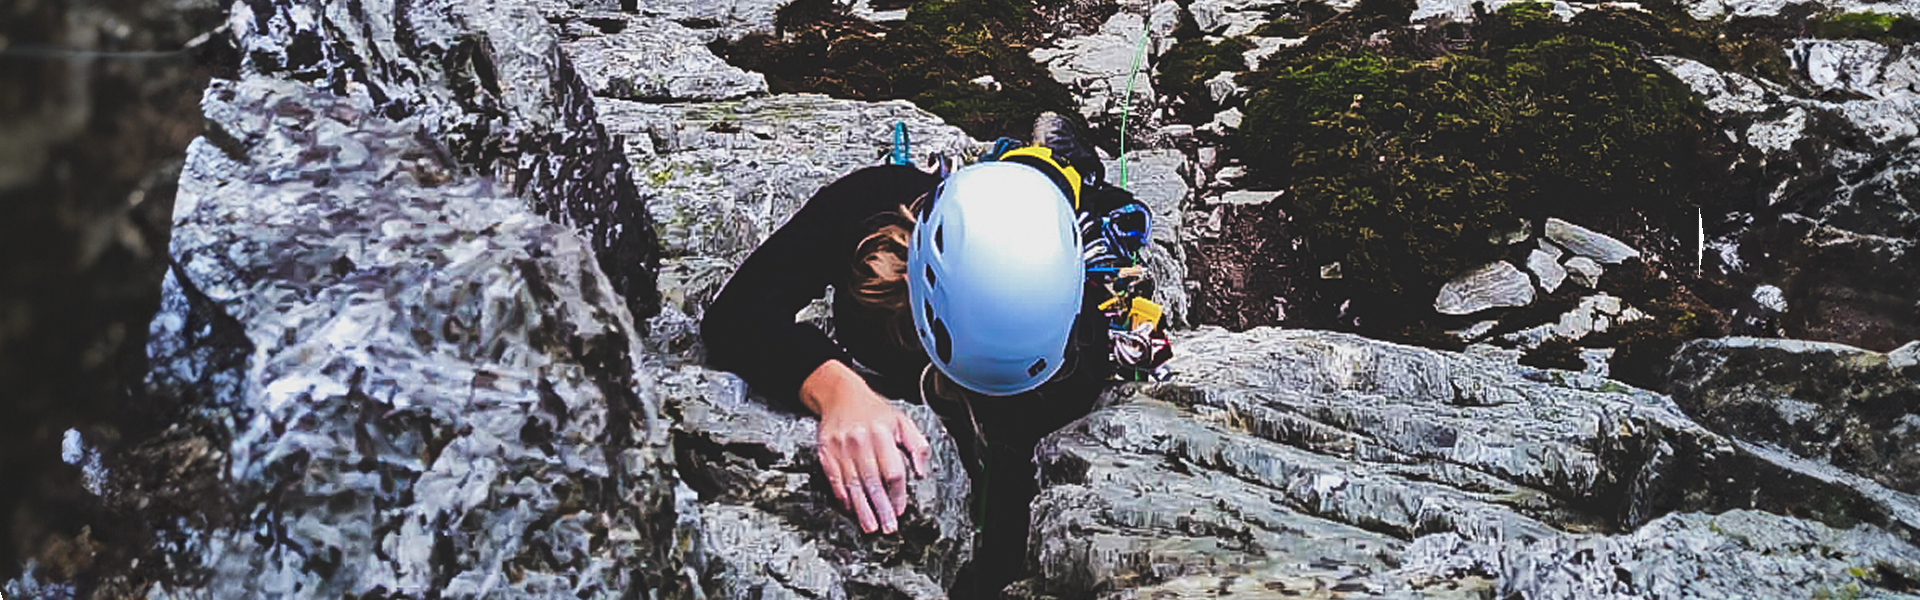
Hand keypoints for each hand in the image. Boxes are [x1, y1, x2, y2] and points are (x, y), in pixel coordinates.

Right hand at [800, 360, 932, 533]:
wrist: (841, 395)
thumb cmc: (874, 411)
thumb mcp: (902, 421)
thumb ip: (917, 445)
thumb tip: (921, 473)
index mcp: (882, 433)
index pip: (893, 471)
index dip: (898, 494)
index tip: (900, 510)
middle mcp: (861, 440)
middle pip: (873, 482)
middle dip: (881, 508)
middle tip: (887, 527)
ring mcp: (841, 446)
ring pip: (854, 484)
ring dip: (862, 508)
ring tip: (869, 526)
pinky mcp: (825, 451)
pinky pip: (834, 478)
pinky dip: (842, 495)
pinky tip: (849, 508)